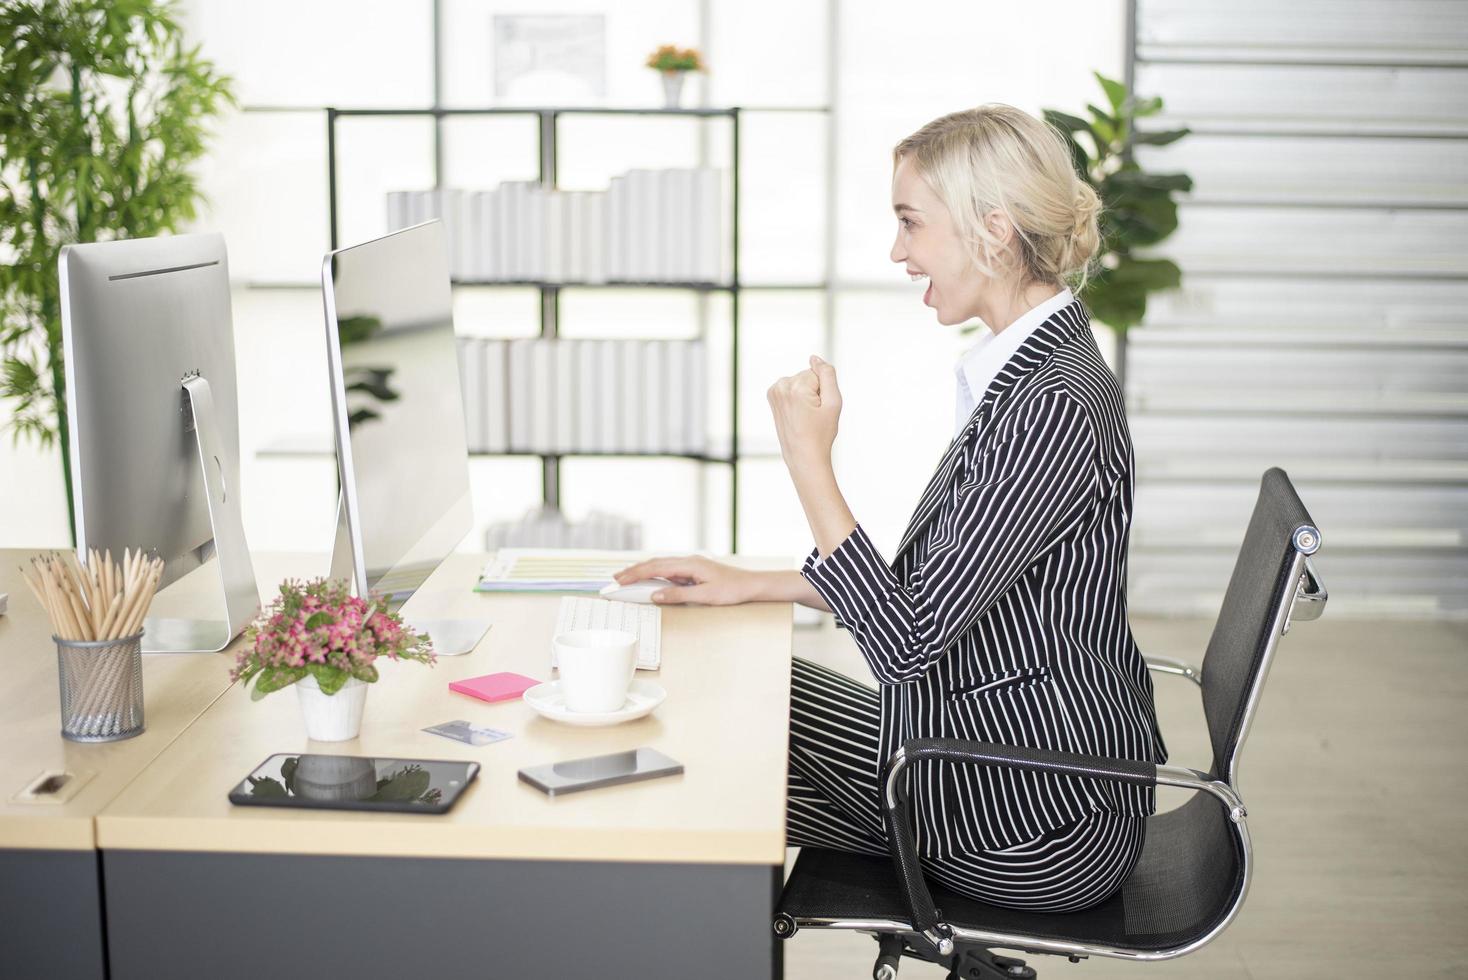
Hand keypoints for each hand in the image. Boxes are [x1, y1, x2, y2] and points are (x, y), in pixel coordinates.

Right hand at [612, 555, 756, 605]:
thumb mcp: (705, 596)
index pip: (655, 568)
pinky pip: (669, 571)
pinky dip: (654, 574)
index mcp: (689, 564)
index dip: (635, 574)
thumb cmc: (732, 590)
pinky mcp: (693, 570)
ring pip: (660, 566)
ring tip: (626, 579)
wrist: (751, 584)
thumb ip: (678, 595)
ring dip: (642, 572)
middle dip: (633, 571)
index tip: (620, 580)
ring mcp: (690, 565)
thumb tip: (655, 596)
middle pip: (654, 564)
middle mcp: (687, 561)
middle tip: (615, 579)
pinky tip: (648, 581)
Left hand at [768, 354, 841, 472]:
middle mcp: (781, 386)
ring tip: (805, 415)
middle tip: (813, 415)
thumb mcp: (834, 403)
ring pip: (800, 382)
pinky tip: (797, 413)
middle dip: (814, 392)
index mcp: (795, 387)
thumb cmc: (821, 433)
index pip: (819, 373)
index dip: (824, 391)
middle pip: (808, 376)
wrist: (803, 455)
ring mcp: (774, 391)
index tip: (819, 409)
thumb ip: (827, 375)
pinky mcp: (772, 396)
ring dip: (805, 395)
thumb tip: (814, 358)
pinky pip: (792, 388)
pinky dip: (797, 398)